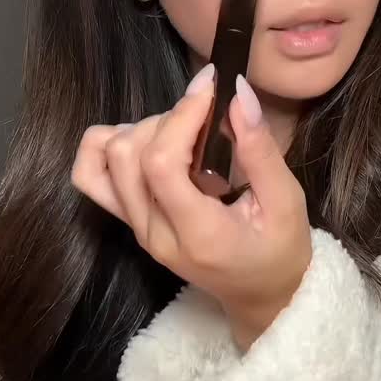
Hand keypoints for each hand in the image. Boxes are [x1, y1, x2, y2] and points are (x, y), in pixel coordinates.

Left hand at [70, 67, 312, 348]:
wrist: (261, 293)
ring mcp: (135, 228)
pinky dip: (110, 145)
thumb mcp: (288, 202)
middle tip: (207, 118)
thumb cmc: (280, 250)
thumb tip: (236, 93)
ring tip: (185, 134)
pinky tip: (150, 141)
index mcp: (198, 234)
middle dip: (167, 118)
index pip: (160, 164)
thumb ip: (260, 149)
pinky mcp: (128, 219)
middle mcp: (154, 233)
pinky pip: (92, 175)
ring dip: (141, 130)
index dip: (180, 115)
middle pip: (127, 155)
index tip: (211, 87)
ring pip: (104, 160)